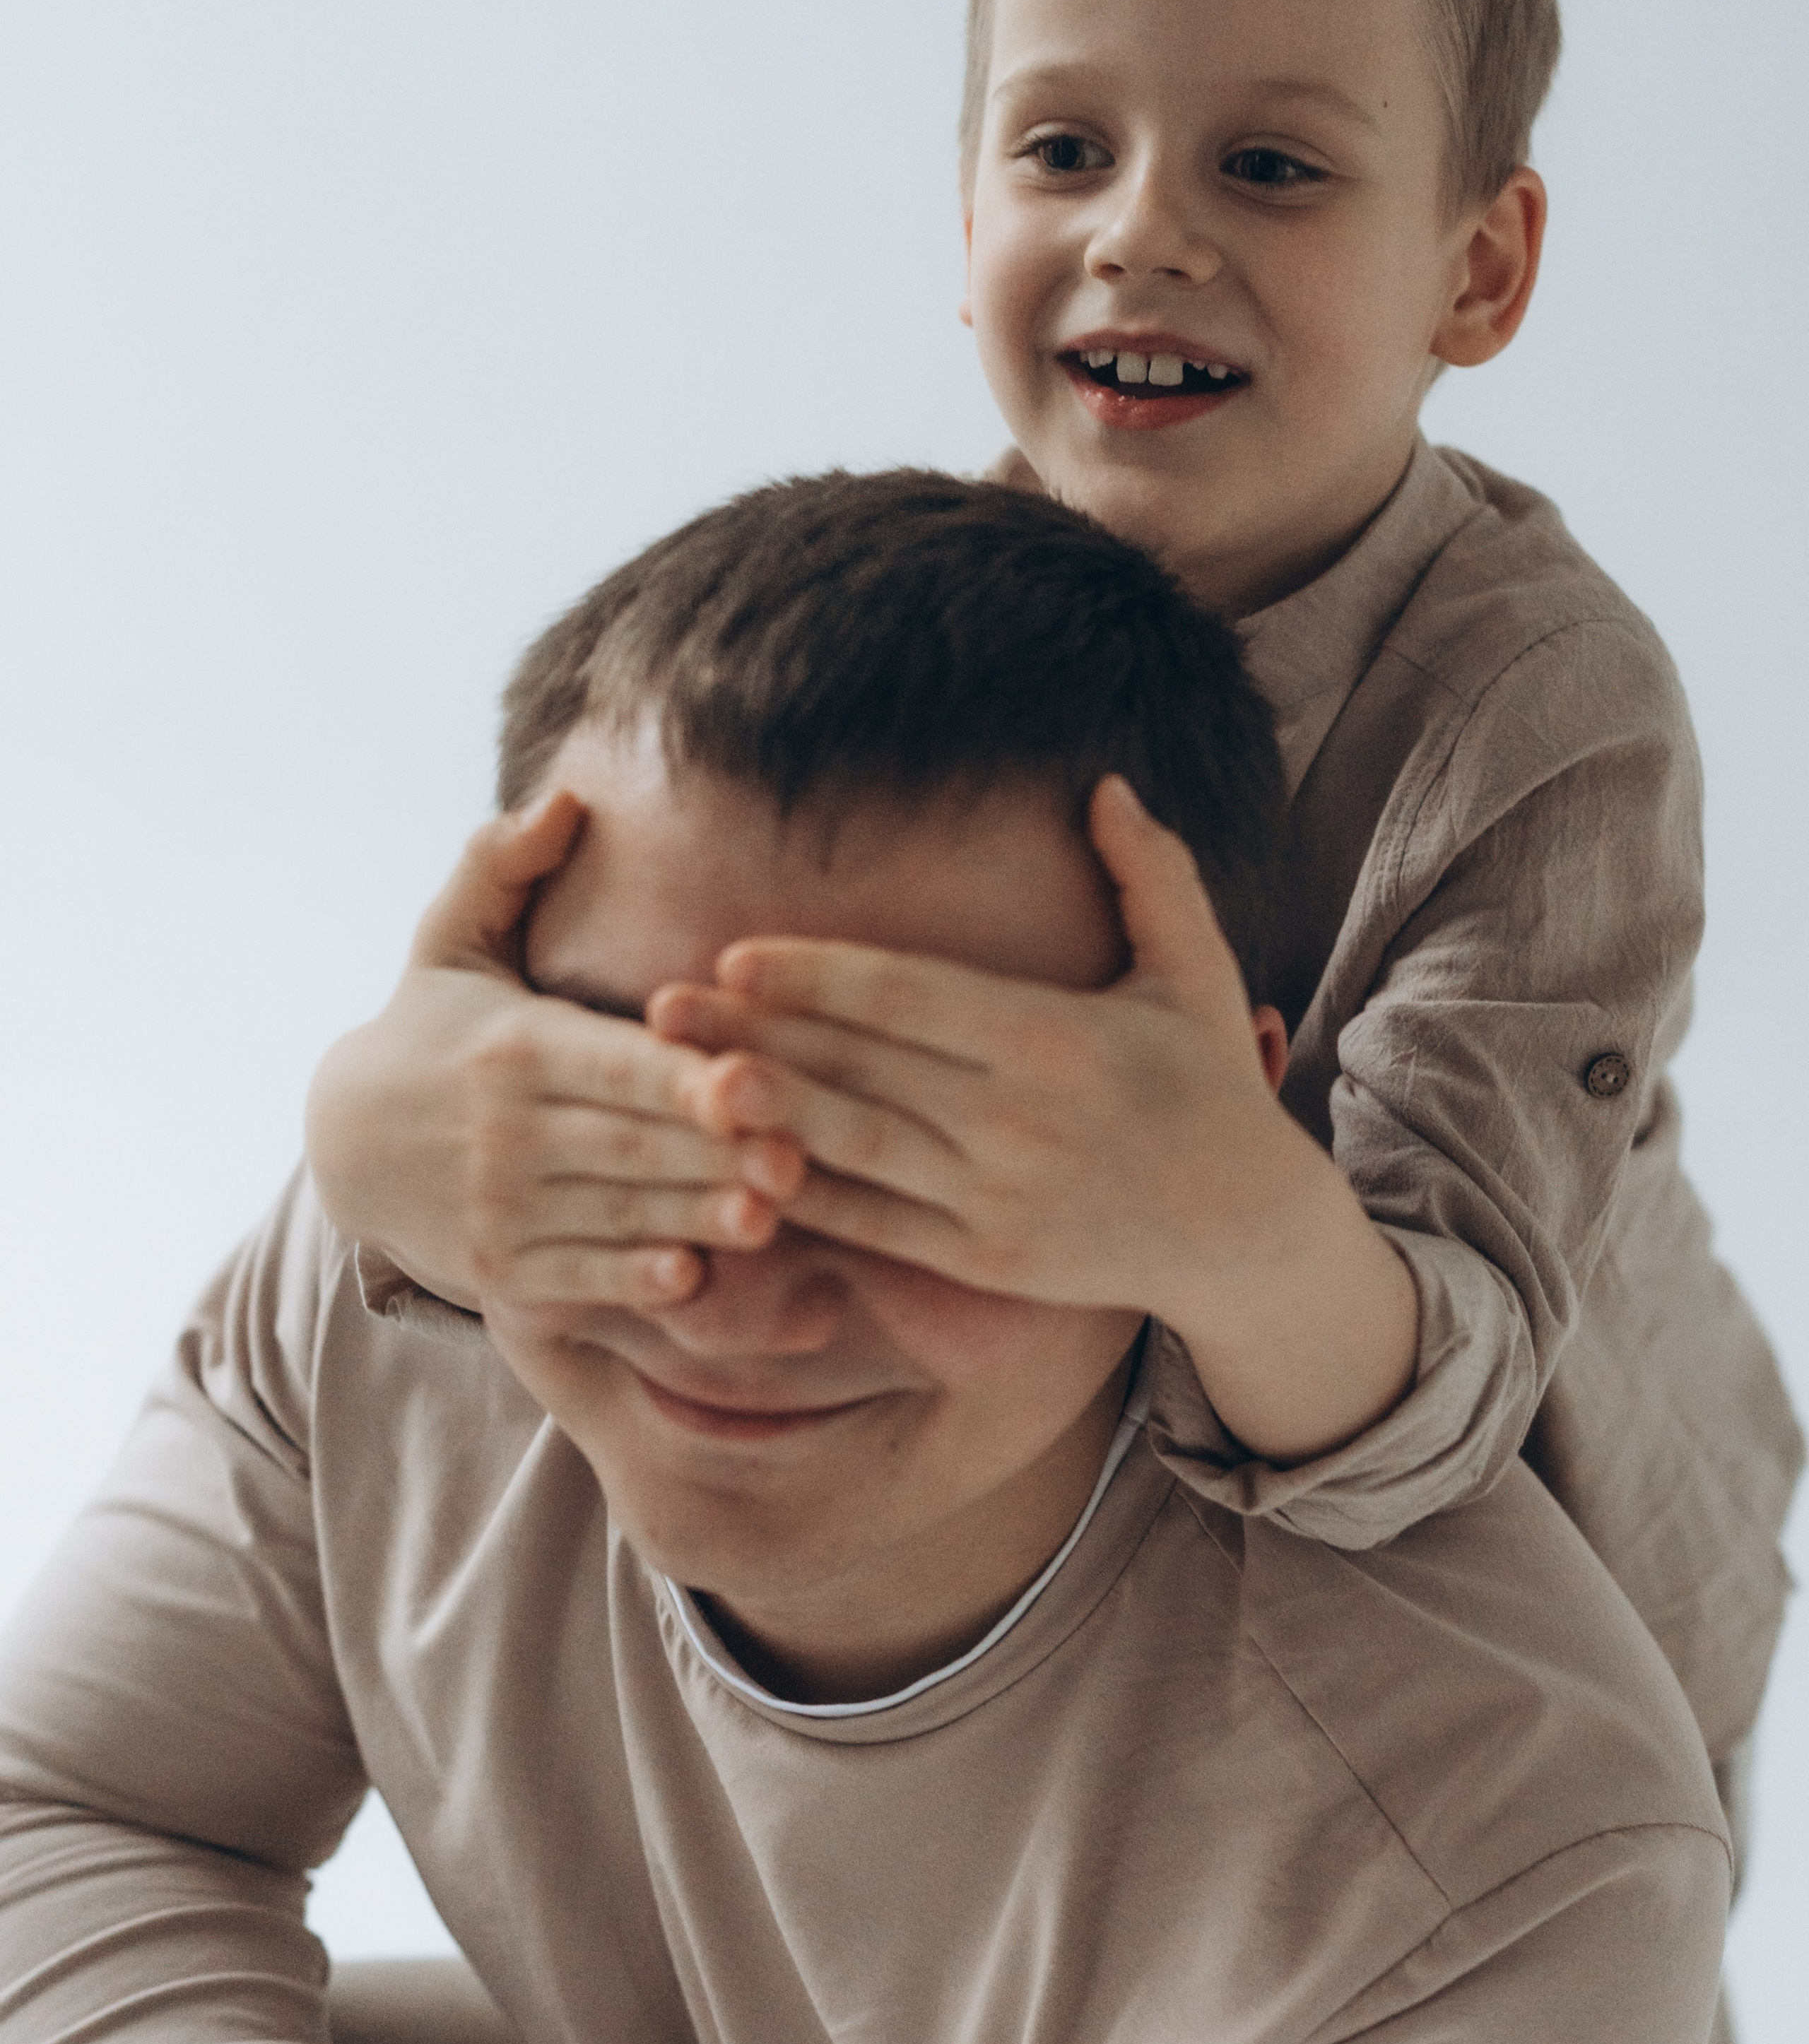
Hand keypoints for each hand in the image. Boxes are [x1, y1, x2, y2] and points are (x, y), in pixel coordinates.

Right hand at [303, 794, 803, 1313]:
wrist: (345, 1141)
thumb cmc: (433, 1025)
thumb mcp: (452, 937)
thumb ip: (502, 864)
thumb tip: (565, 799)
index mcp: (514, 1044)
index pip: (614, 1061)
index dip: (683, 1076)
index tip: (755, 1077)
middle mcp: (506, 1129)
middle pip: (630, 1143)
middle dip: (714, 1152)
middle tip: (801, 1152)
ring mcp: (501, 1205)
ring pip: (616, 1215)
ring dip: (693, 1219)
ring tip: (771, 1216)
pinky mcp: (500, 1269)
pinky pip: (579, 1277)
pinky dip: (631, 1282)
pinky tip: (691, 1278)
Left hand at [653, 778, 1416, 1461]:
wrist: (1247, 1234)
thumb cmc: (1213, 1085)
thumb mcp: (1198, 971)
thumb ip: (1152, 874)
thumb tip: (1108, 783)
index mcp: (1056, 1039)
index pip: (911, 998)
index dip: (817, 978)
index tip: (736, 955)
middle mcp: (1017, 1121)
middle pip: (860, 1069)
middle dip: (755, 1036)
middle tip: (659, 1007)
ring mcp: (996, 1200)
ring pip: (853, 1148)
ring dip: (761, 1113)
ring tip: (680, 1079)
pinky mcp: (983, 1261)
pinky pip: (875, 1224)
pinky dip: (805, 1196)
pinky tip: (738, 1165)